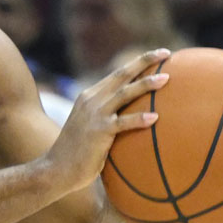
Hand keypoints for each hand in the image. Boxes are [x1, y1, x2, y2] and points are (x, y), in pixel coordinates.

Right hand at [45, 49, 170, 192]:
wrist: (56, 169)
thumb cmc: (77, 154)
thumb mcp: (90, 128)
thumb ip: (107, 118)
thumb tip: (133, 119)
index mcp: (89, 96)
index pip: (117, 74)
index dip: (137, 62)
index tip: (158, 54)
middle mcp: (91, 100)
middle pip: (122, 75)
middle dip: (144, 61)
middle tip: (165, 53)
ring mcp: (94, 115)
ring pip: (124, 93)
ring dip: (146, 84)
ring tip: (166, 78)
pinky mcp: (98, 131)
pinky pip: (122, 122)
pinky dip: (139, 119)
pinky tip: (155, 118)